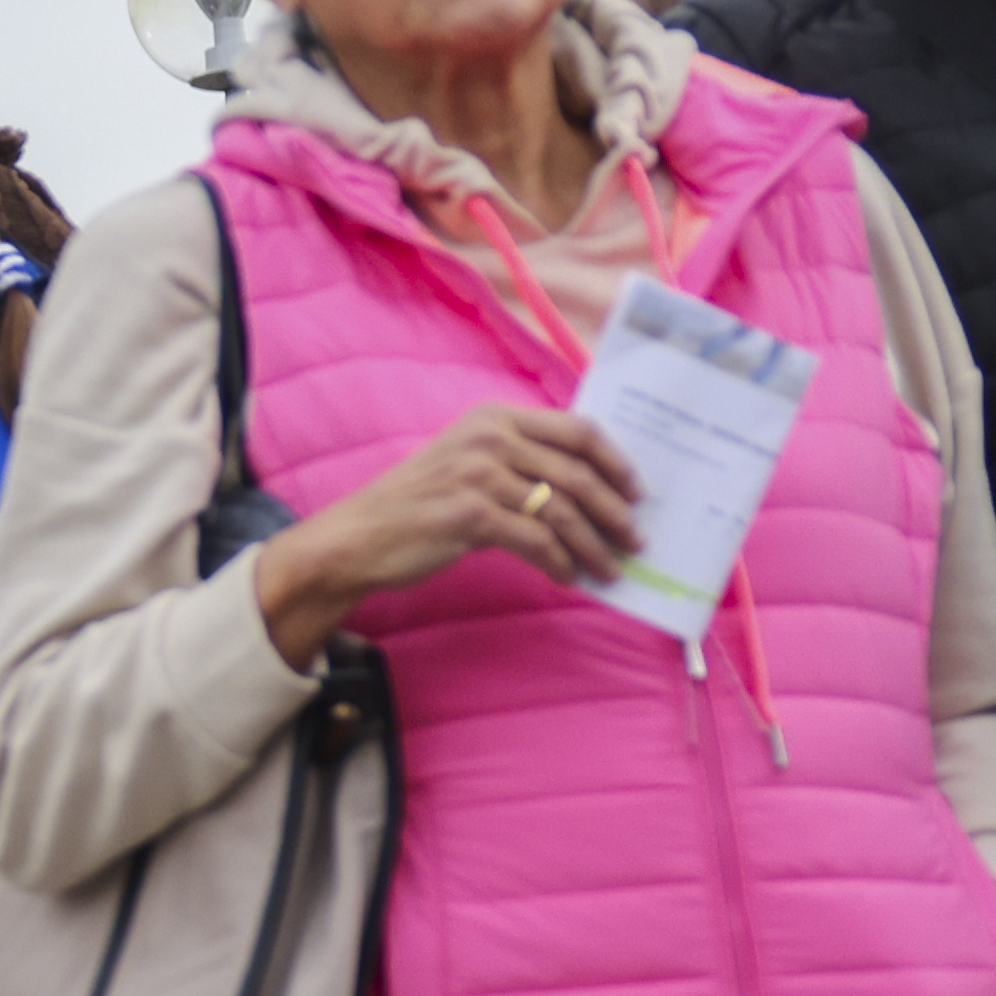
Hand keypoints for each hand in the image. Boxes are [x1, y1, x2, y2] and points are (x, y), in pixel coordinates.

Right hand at [254, 400, 644, 658]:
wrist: (359, 536)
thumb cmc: (418, 504)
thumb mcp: (469, 464)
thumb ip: (519, 463)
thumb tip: (585, 493)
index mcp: (495, 416)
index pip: (578, 430)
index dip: (616, 462)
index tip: (636, 492)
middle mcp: (489, 437)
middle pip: (578, 472)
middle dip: (614, 511)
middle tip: (634, 539)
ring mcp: (478, 473)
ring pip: (561, 511)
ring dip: (593, 546)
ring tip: (609, 569)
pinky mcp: (469, 514)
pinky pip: (535, 541)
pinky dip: (559, 563)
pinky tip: (568, 578)